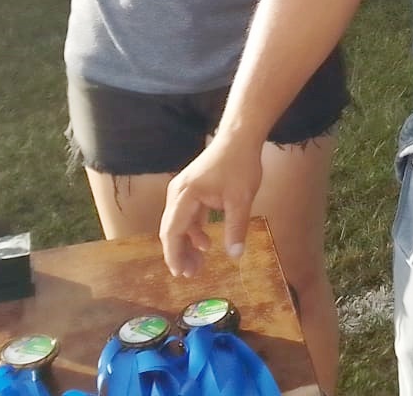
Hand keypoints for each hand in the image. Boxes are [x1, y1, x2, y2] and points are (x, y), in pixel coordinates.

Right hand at [161, 135, 263, 278]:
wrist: (240, 137)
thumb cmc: (240, 165)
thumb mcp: (241, 199)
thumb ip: (236, 227)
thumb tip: (235, 255)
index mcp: (184, 195)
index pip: (172, 231)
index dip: (174, 254)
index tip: (179, 273)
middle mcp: (177, 193)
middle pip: (171, 229)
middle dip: (179, 253)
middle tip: (190, 275)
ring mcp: (183, 190)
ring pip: (179, 224)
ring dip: (187, 244)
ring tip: (197, 265)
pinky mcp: (192, 190)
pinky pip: (187, 216)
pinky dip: (193, 231)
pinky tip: (205, 244)